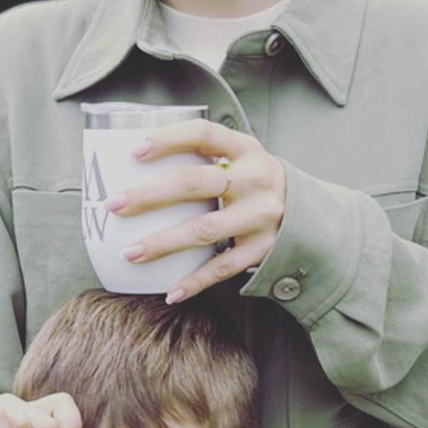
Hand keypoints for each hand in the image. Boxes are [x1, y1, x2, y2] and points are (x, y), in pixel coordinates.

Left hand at [106, 119, 284, 301]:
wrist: (312, 215)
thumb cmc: (255, 183)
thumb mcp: (242, 160)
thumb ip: (204, 157)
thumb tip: (134, 162)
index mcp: (247, 149)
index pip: (204, 135)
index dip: (169, 140)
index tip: (134, 150)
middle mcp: (257, 179)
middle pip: (197, 183)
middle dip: (150, 195)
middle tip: (114, 205)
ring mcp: (262, 216)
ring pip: (205, 229)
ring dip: (162, 243)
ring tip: (129, 253)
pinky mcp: (264, 249)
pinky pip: (223, 268)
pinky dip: (194, 281)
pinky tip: (169, 292)